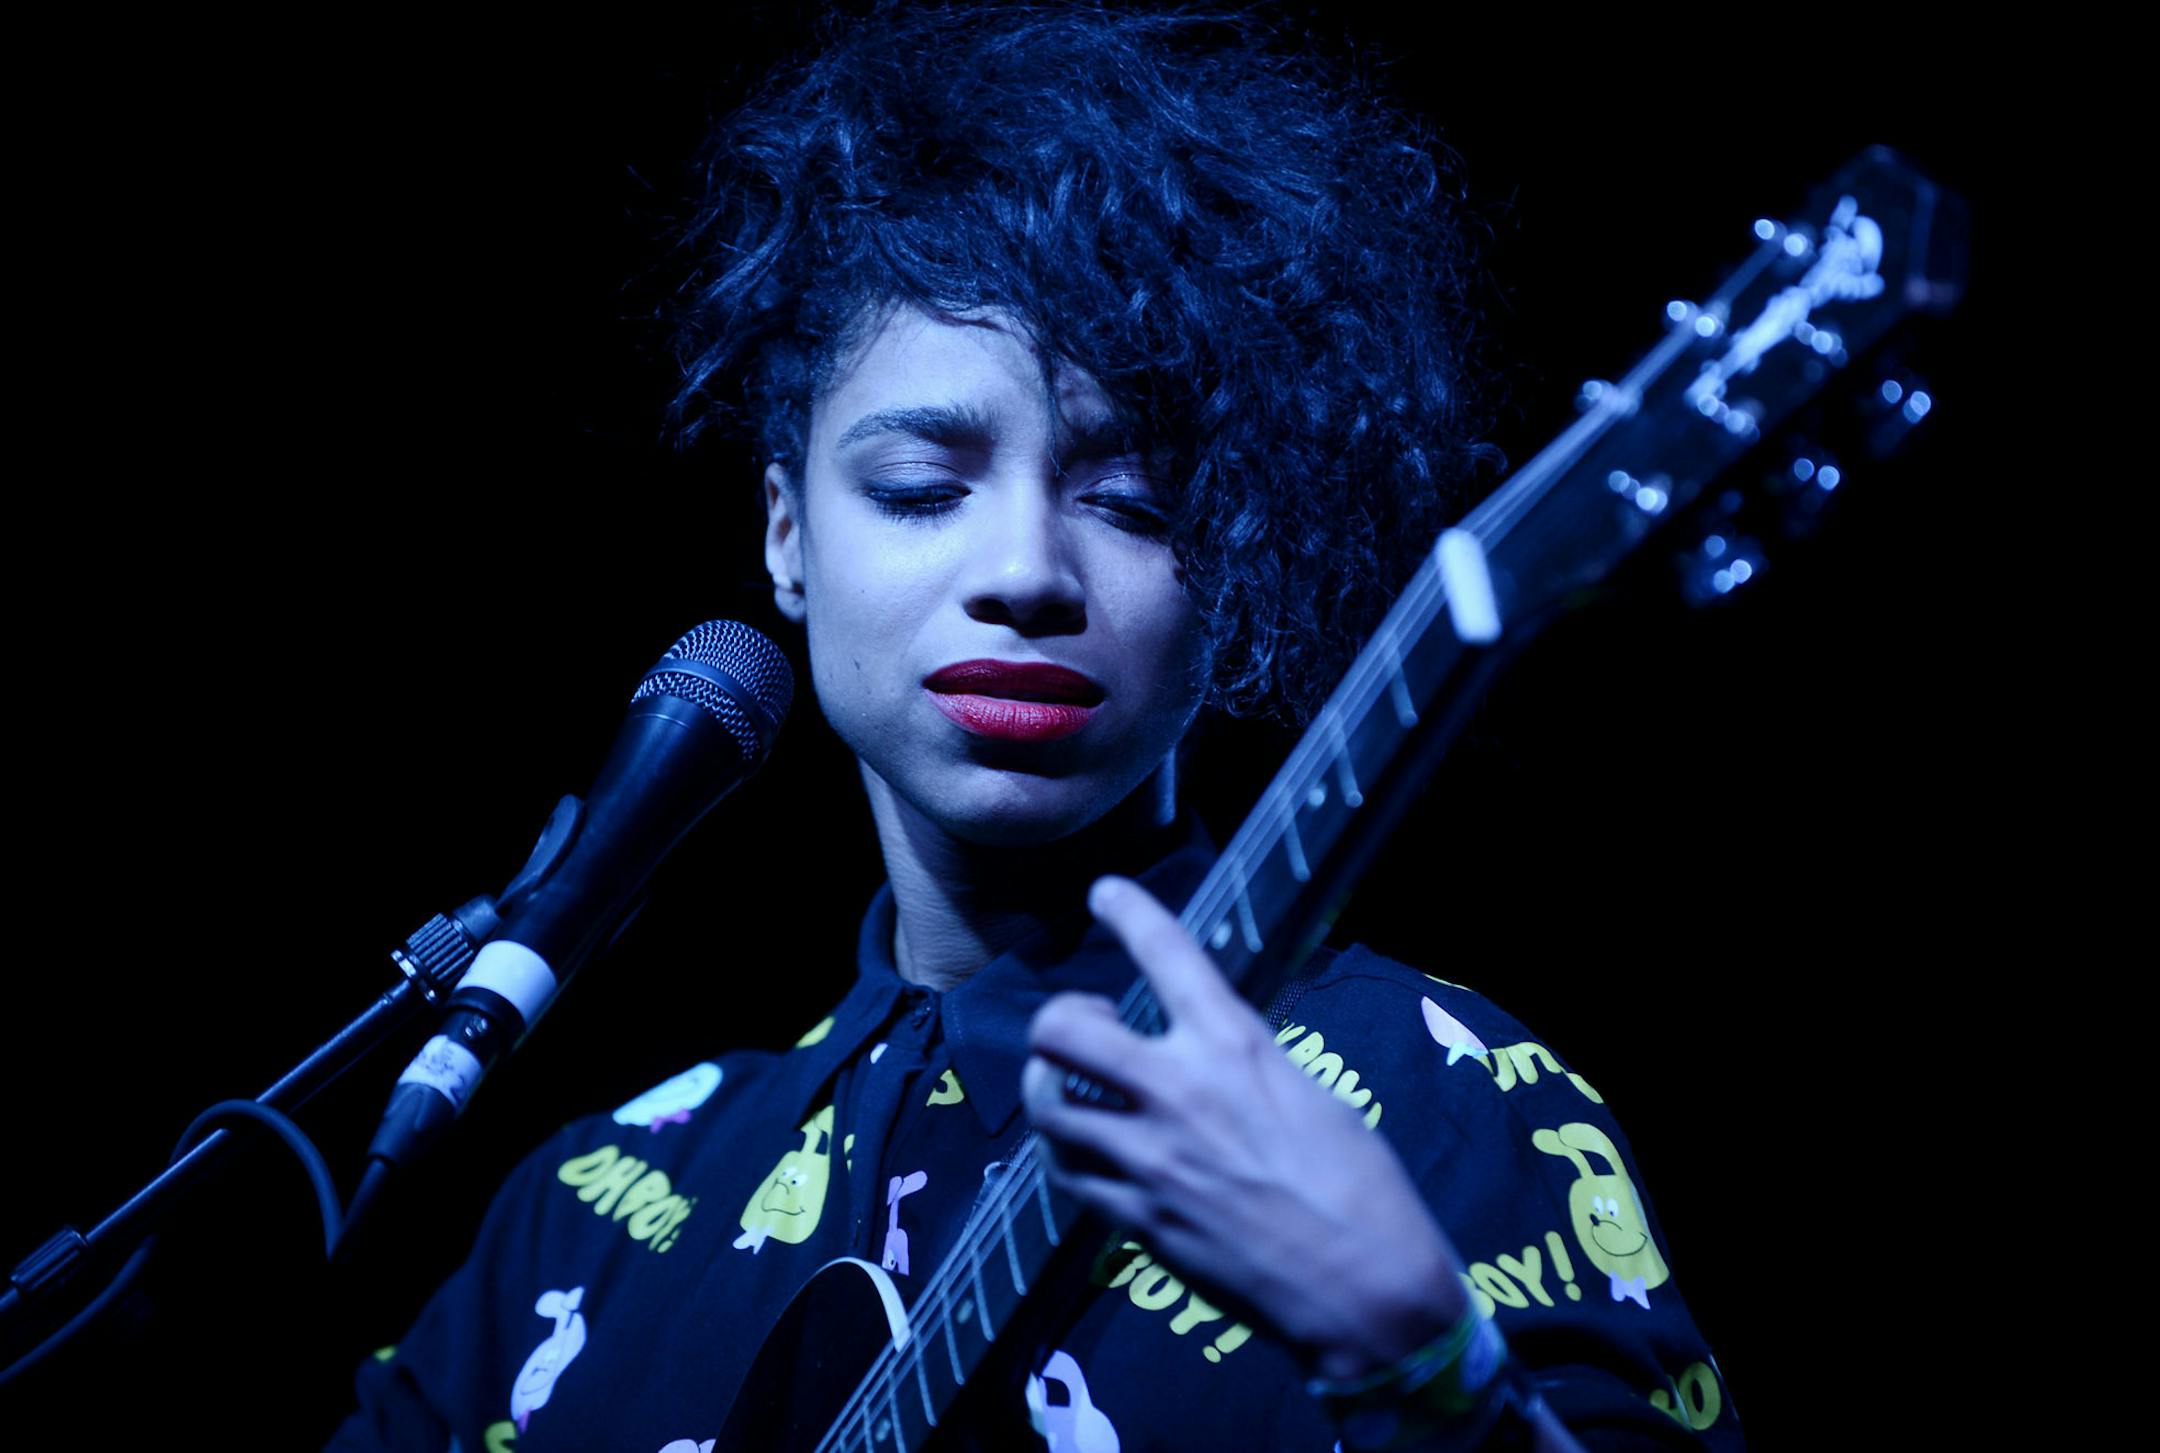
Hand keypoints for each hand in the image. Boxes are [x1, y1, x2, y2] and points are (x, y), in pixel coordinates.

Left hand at [1021, 875, 1470, 1380]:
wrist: (1364, 1286)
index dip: (1129, 911)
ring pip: (1049, 1107)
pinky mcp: (1138, 1219)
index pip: (1167, 953)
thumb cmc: (1361, 1187)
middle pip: (1062, 1031)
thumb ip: (1244, 1066)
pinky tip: (1086, 1154)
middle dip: (1058, 1023)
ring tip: (1073, 1096)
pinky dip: (1066, 1156)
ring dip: (1052, 1094)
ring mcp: (1150, 1158)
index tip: (1106, 893)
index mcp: (1235, 1046)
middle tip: (1083, 1031)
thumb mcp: (1309, 1094)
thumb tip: (1214, 1056)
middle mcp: (1179, 1091)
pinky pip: (1067, 1175)